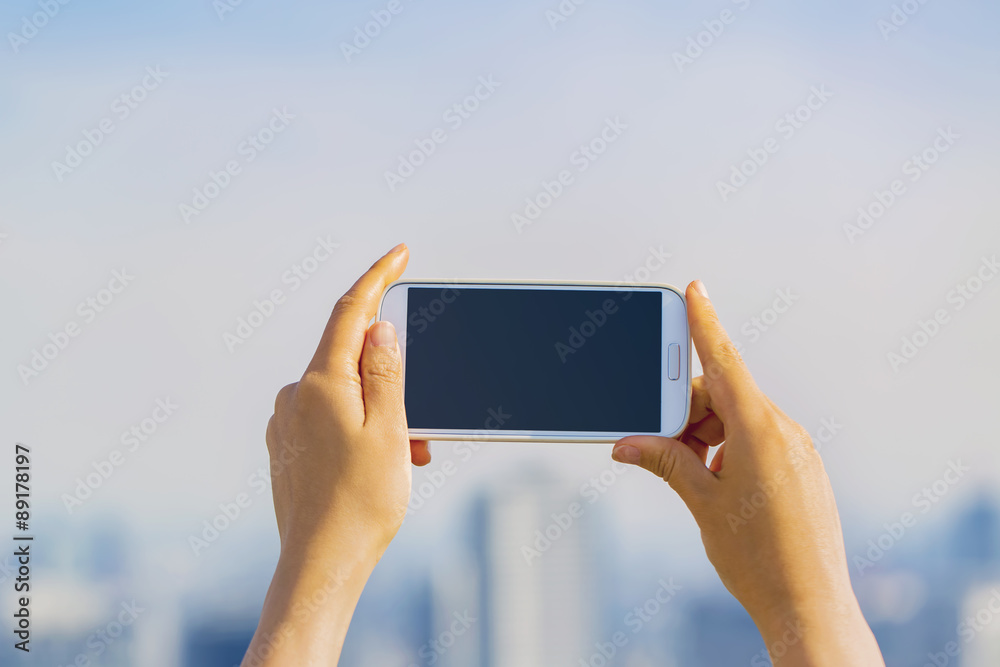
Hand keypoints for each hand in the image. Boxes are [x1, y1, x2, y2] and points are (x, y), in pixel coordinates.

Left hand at [243, 243, 429, 666]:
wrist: (320, 565)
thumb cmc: (361, 503)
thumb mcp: (391, 430)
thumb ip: (385, 371)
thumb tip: (379, 327)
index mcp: (321, 383)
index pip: (351, 311)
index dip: (378, 277)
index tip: (401, 253)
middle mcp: (295, 397)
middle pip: (353, 358)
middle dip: (395, 375)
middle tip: (424, 422)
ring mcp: (287, 424)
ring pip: (347, 395)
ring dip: (385, 412)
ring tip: (412, 455)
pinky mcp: (288, 448)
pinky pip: (332, 420)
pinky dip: (364, 428)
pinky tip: (385, 463)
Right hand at [611, 281, 883, 666]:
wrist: (809, 606)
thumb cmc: (759, 559)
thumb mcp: (701, 503)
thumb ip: (665, 461)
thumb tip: (626, 444)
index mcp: (761, 431)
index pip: (726, 361)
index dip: (704, 322)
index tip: (694, 289)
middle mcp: (784, 432)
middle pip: (723, 395)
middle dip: (685, 412)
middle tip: (658, 443)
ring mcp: (796, 451)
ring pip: (738, 420)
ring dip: (705, 435)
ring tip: (692, 478)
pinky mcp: (801, 469)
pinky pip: (758, 440)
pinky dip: (728, 449)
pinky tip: (715, 484)